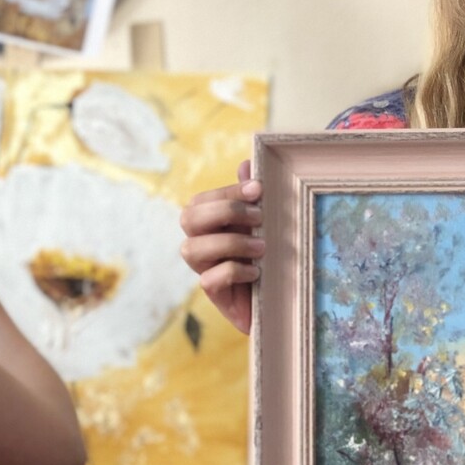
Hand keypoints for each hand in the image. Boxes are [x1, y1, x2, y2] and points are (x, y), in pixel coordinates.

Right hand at [180, 159, 262, 334]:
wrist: (277, 300)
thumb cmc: (266, 256)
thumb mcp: (262, 224)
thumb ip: (251, 197)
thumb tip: (247, 164)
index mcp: (207, 223)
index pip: (202, 200)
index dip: (228, 192)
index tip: (259, 189)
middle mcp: (199, 243)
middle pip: (187, 218)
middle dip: (225, 212)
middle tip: (259, 217)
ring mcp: (203, 269)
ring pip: (192, 249)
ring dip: (230, 243)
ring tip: (261, 247)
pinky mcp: (213, 294)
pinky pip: (209, 280)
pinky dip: (234, 271)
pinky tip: (256, 272)